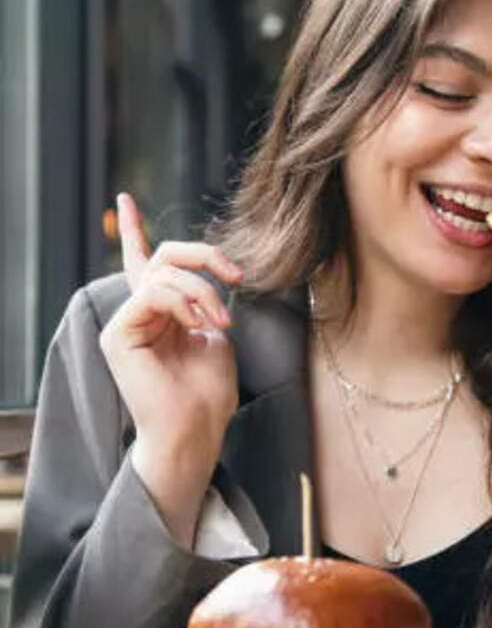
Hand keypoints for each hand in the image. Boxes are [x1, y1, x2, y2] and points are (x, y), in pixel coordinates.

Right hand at [99, 193, 242, 544]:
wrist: (196, 429)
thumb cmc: (209, 392)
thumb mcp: (215, 333)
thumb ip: (205, 300)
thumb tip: (214, 275)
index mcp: (159, 312)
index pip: (144, 262)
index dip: (136, 230)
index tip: (126, 198)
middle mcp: (137, 313)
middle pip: (166, 256)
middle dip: (206, 256)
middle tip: (237, 276)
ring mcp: (124, 323)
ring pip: (164, 272)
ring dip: (204, 290)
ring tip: (221, 320)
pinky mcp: (118, 333)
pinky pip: (153, 292)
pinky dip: (184, 302)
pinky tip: (199, 324)